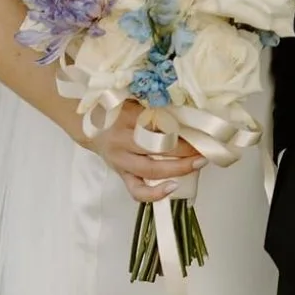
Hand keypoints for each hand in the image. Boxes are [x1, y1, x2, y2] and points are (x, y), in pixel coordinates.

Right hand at [88, 100, 202, 203]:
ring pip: (150, 170)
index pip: (159, 124)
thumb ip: (155, 105)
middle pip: (156, 148)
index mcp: (127, 117)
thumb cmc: (116, 110)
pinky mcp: (121, 174)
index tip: (202, 130)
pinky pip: (136, 190)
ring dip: (177, 169)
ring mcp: (121, 160)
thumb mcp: (134, 100)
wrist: (89, 126)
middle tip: (205, 148)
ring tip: (198, 164)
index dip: (182, 130)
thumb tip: (188, 113)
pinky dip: (154, 194)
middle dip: (184, 150)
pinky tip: (172, 188)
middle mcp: (122, 140)